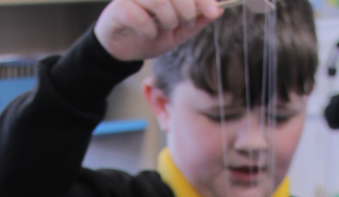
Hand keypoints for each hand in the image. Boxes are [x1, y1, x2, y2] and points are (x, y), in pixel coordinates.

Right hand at [95, 0, 223, 61]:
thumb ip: (197, 20)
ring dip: (168, 20)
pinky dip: (148, 29)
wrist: (123, 49)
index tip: (213, 12)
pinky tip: (149, 34)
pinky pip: (139, 16)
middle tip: (184, 24)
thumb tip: (219, 10)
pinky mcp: (119, 7)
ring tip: (165, 29)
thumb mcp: (178, 31)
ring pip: (159, 0)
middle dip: (187, 10)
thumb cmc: (150, 34)